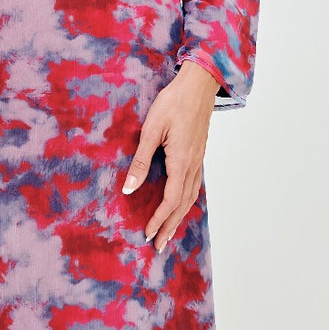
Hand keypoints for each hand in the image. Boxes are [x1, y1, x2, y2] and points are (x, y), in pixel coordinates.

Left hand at [121, 61, 219, 252]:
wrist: (199, 84)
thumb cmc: (174, 101)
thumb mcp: (152, 129)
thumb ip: (141, 160)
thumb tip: (129, 188)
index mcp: (182, 161)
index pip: (171, 200)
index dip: (159, 219)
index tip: (147, 233)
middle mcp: (194, 165)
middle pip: (183, 205)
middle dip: (170, 226)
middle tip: (158, 246)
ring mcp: (199, 160)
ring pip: (191, 197)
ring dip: (179, 217)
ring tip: (168, 233)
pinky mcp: (198, 155)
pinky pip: (194, 186)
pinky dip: (186, 202)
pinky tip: (180, 206)